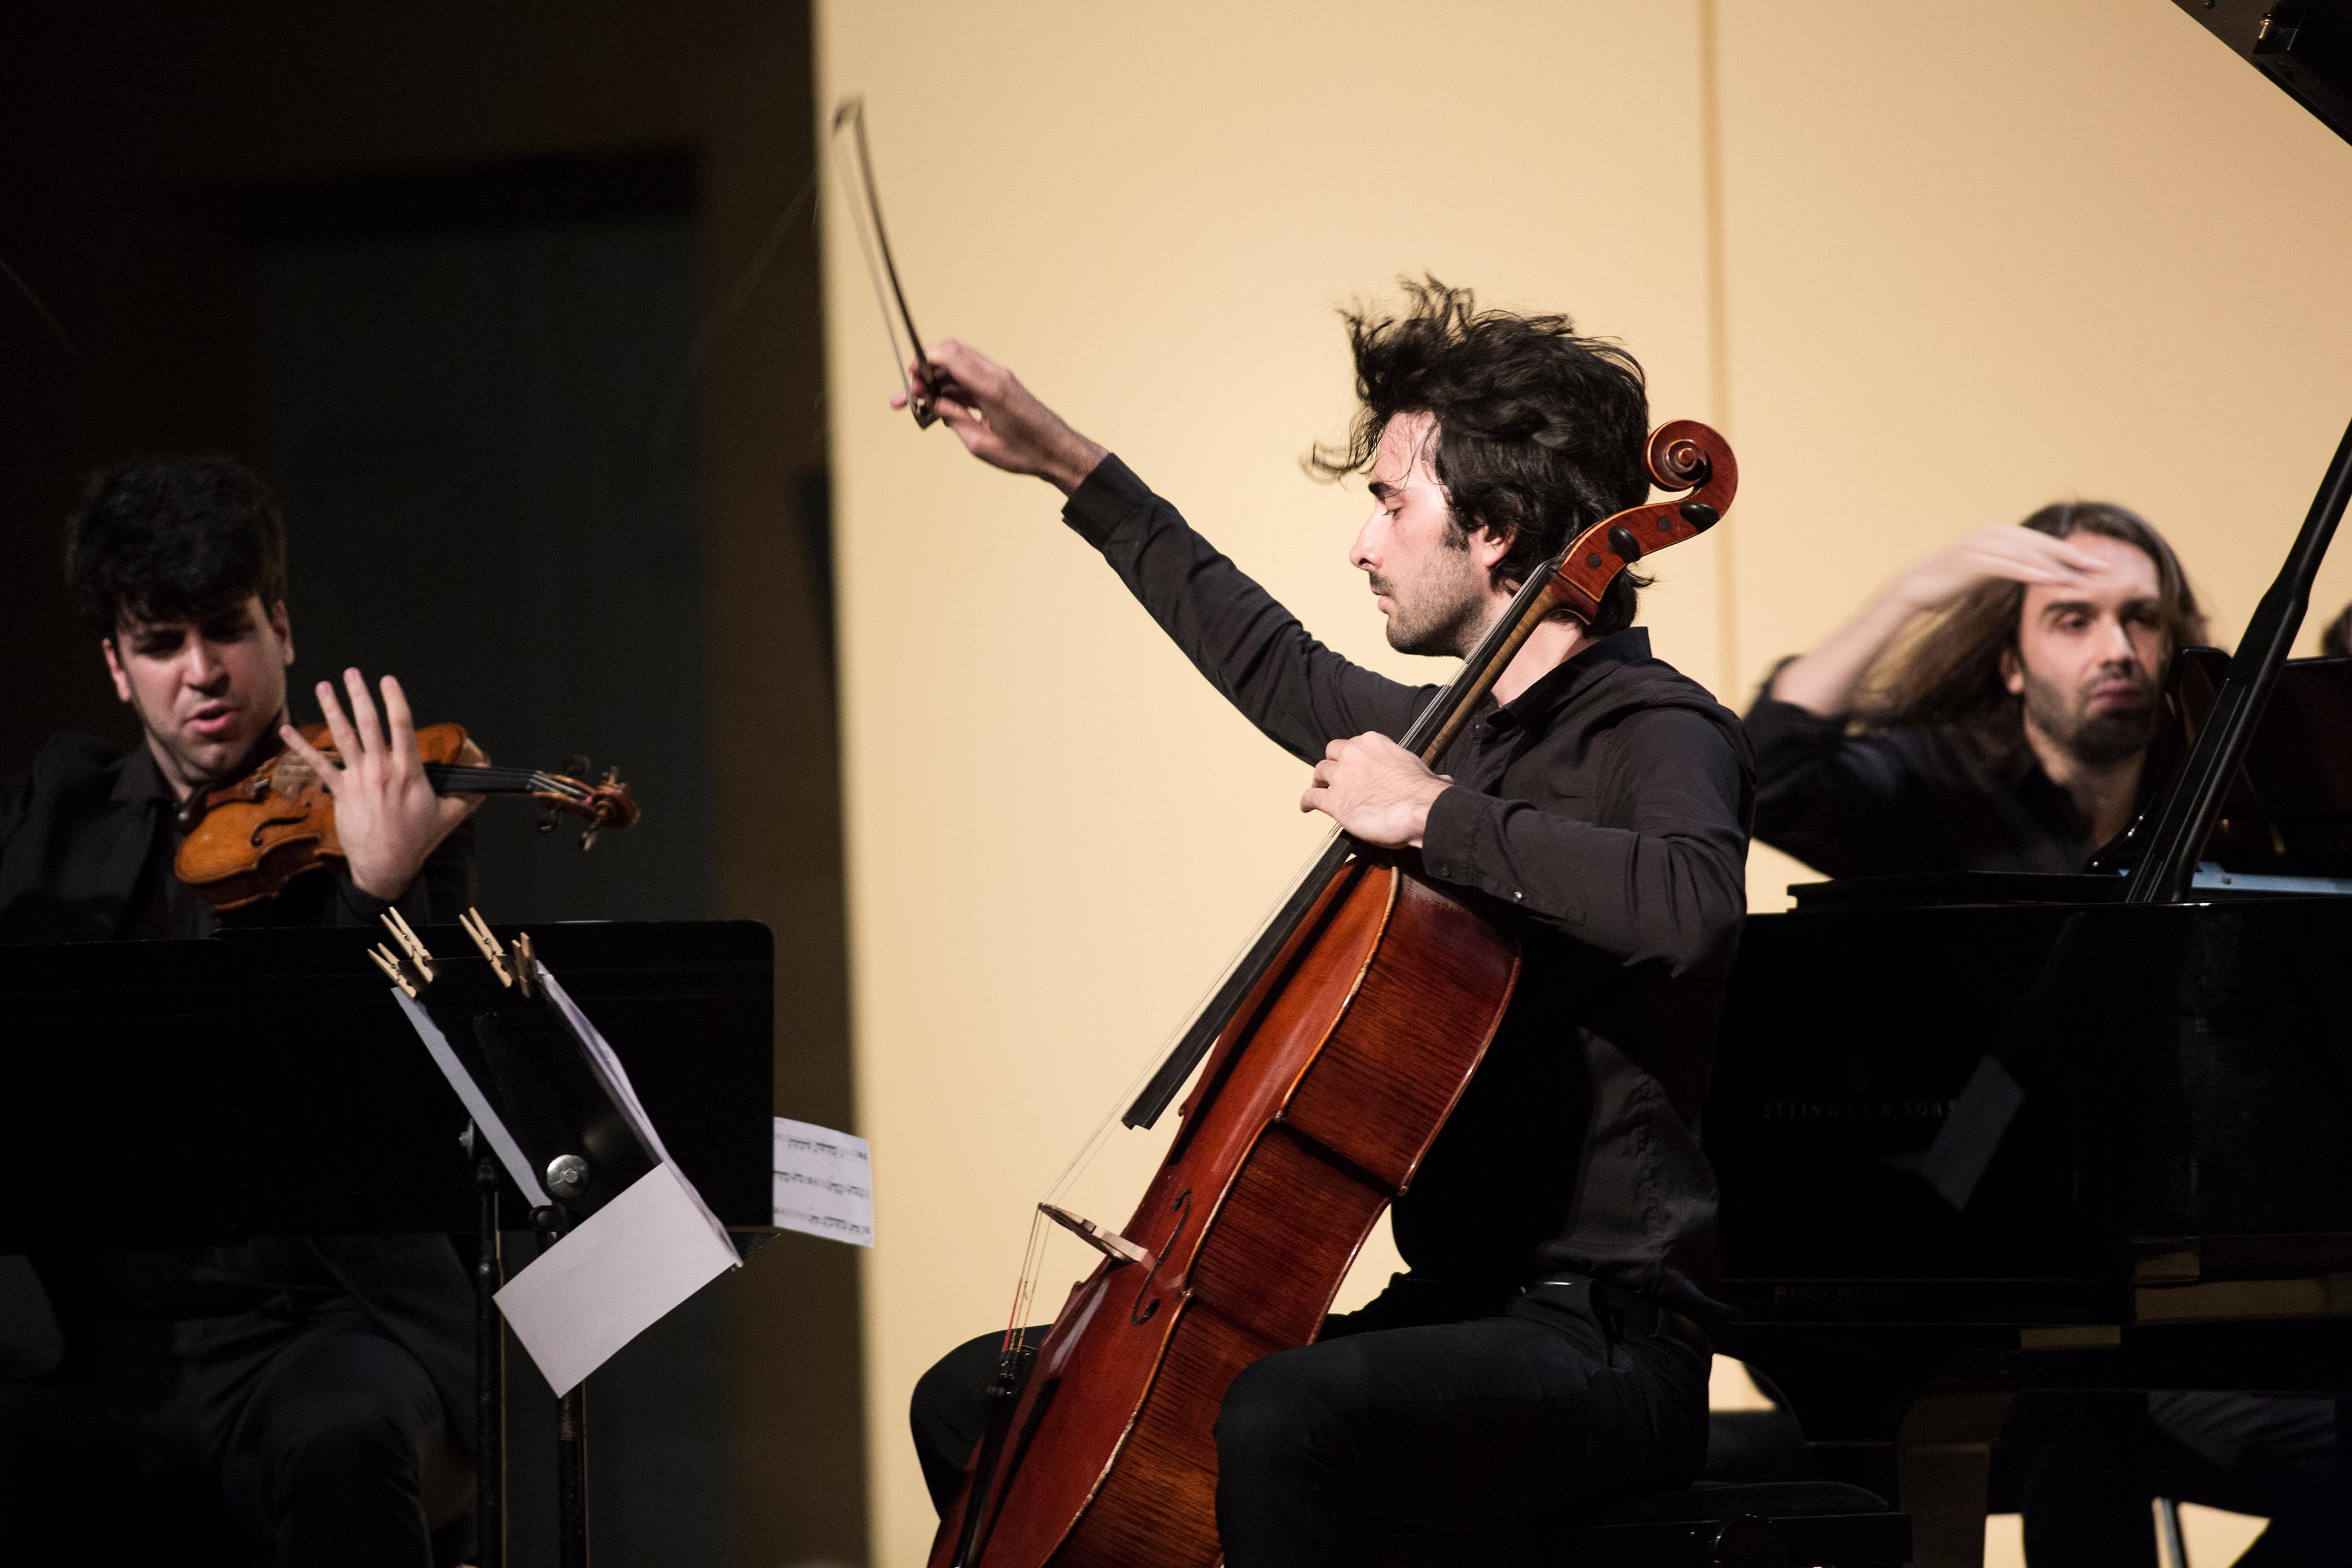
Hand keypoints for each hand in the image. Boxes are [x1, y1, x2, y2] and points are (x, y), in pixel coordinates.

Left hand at [280, 670, 479, 902]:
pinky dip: (301, 747)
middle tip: (352, 673)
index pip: (401, 725)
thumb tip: (484, 770)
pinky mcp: (340, 792)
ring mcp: (358, 779)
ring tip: (324, 687)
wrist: (386, 864)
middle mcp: (381, 769)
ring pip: (343, 736)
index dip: (394, 699)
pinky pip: (318, 765)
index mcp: (408, 770)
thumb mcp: (450, 814)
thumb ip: (469, 792)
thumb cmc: (417, 840)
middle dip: (359, 695)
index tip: (388, 680)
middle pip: (369, 723)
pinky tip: (287, 731)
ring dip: (332, 709)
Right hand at [892, 339, 1107, 492]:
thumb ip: (954, 419)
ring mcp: (999, 378)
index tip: (910, 376)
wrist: (1058, 452)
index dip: (924, 361)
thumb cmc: (1026, 452)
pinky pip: (968, 378)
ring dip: (936, 381)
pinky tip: (940, 407)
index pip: (950, 355)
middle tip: (912, 394)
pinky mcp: (1000, 386)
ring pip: (958, 366)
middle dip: (926, 370)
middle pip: (952, 353)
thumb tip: (934, 403)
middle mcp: (995, 375)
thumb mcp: (980, 444)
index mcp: (991, 388)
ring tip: (920, 404)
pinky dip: (951, 388)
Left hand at [1299, 733, 1451, 847]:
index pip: (1354, 744)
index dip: (1352, 757)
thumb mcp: (1425, 773)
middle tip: (1335, 775)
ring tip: (1318, 788)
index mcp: (1373, 742)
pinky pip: (1311, 797)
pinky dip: (1306, 801)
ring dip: (1318, 781)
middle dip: (1333, 763)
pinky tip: (1306, 807)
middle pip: (1332, 753)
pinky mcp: (1333, 801)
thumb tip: (1445, 782)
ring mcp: (1341, 777)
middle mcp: (1353, 754)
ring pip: (1319, 772)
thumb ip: (1425, 774)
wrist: (1420, 810)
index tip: (1355, 766)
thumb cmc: (1425, 793)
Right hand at [1890, 524, 2111, 611]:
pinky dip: (2033, 573)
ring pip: (2030, 554)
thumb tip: (2031, 574)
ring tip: (2083, 577)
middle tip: (2103, 567)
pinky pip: (2010, 566)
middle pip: (2043, 544)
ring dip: (2059, 567)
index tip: (2097, 565)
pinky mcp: (1974, 560)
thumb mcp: (1985, 572)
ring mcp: (1984, 544)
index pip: (2043, 543)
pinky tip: (2051, 581)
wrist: (1915, 586)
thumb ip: (2008, 567)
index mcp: (2000, 534)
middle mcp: (1995, 533)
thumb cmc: (1950, 583)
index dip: (2072, 553)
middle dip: (2075, 557)